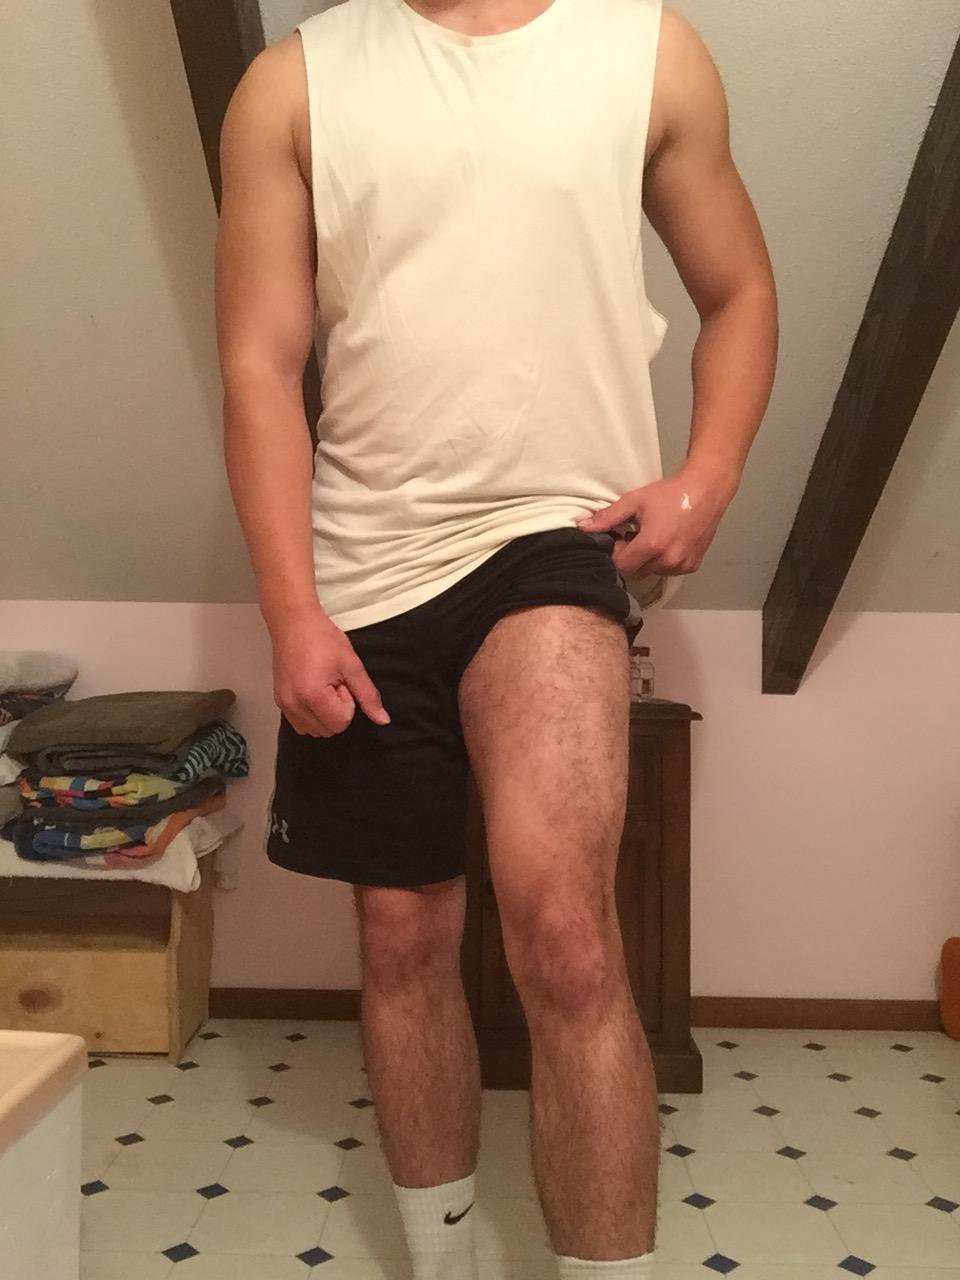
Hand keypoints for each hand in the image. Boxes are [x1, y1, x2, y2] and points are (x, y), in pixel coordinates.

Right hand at [270, 604, 389, 737]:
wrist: (294, 622)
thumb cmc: (322, 638)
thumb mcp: (352, 665)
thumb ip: (368, 696)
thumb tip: (383, 720)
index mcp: (313, 696)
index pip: (342, 722)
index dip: (347, 702)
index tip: (340, 681)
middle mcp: (294, 705)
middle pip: (328, 730)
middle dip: (336, 709)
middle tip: (332, 682)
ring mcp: (284, 704)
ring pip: (314, 730)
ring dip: (323, 713)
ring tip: (322, 685)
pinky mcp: (279, 701)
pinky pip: (300, 723)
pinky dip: (311, 713)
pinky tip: (312, 690)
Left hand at [576, 463, 737, 577]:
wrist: (706, 490)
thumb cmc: (669, 494)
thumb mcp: (635, 501)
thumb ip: (608, 517)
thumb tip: (583, 527)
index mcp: (652, 545)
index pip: (621, 566)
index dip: (616, 554)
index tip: (621, 538)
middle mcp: (668, 560)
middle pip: (636, 572)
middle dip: (631, 558)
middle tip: (635, 537)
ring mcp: (682, 565)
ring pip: (653, 572)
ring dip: (648, 560)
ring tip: (653, 538)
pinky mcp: (692, 566)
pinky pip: (670, 570)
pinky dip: (665, 561)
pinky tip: (668, 542)